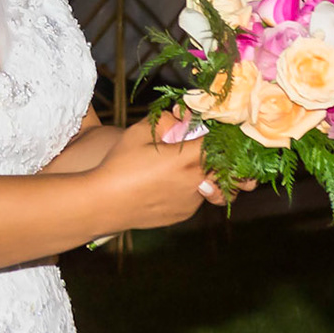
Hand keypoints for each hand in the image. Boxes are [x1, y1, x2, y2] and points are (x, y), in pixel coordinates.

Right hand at [91, 114, 213, 232]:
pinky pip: (196, 197)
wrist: (104, 204)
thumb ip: (165, 121)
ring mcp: (192, 201)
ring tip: (182, 168)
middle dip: (225, 158)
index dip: (221, 136)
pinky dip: (190, 188)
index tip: (210, 132)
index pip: (223, 145)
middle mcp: (196, 182)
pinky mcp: (184, 214)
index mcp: (187, 160)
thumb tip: (181, 118)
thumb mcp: (138, 133)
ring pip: (214, 184)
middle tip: (207, 149)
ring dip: (206, 174)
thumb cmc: (119, 166)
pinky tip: (166, 184)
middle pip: (229, 170)